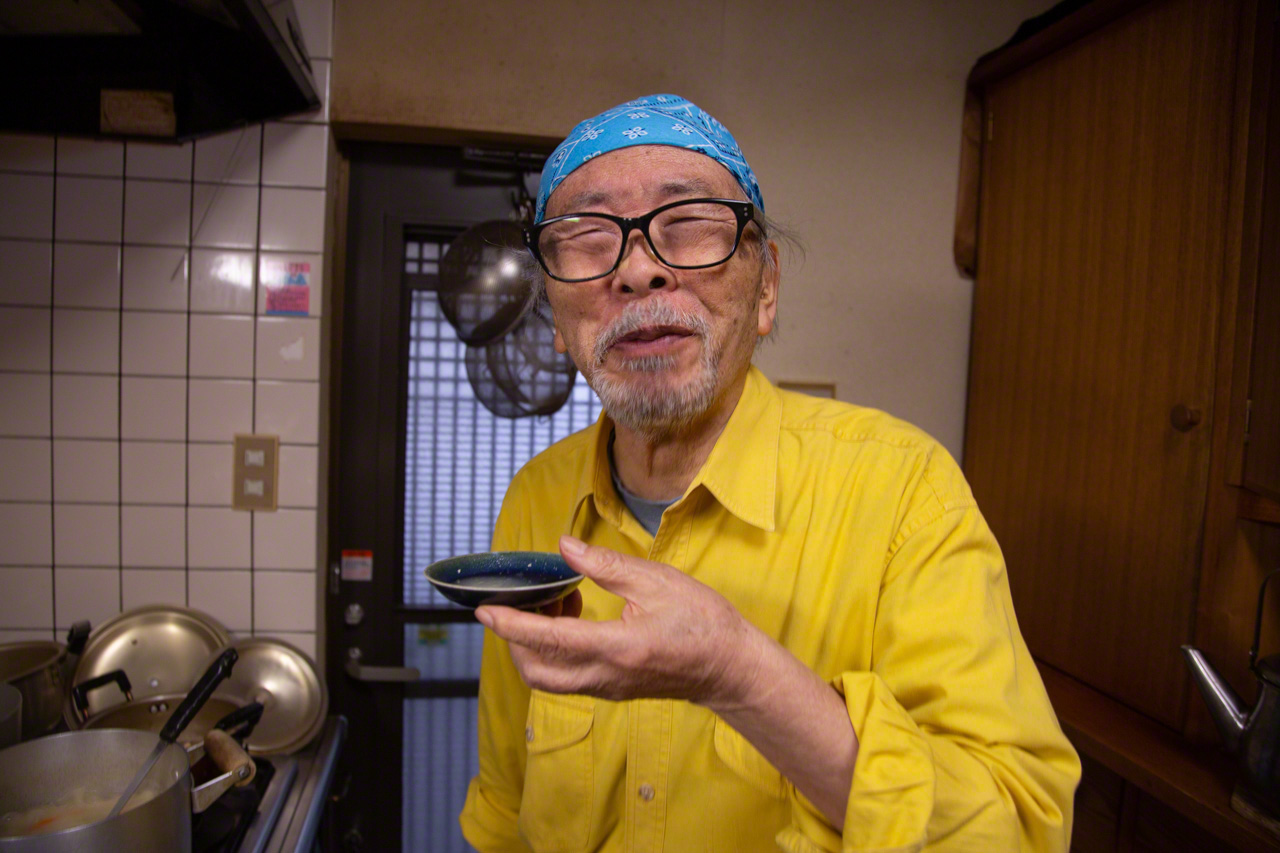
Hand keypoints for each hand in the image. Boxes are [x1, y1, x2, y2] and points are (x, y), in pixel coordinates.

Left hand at [475, 535, 765, 704]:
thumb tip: (565, 547)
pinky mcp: (612, 689)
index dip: (512, 625)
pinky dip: (555, 650)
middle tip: (526, 597)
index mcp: (617, 647)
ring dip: (535, 644)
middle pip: (536, 670)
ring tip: (557, 600)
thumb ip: (606, 566)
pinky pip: (568, 676)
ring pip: (549, 677)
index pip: (550, 640)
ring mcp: (608, 688)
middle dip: (516, 637)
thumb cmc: (703, 623)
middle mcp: (606, 675)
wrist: (731, 668)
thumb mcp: (658, 581)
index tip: (485, 611)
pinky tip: (574, 615)